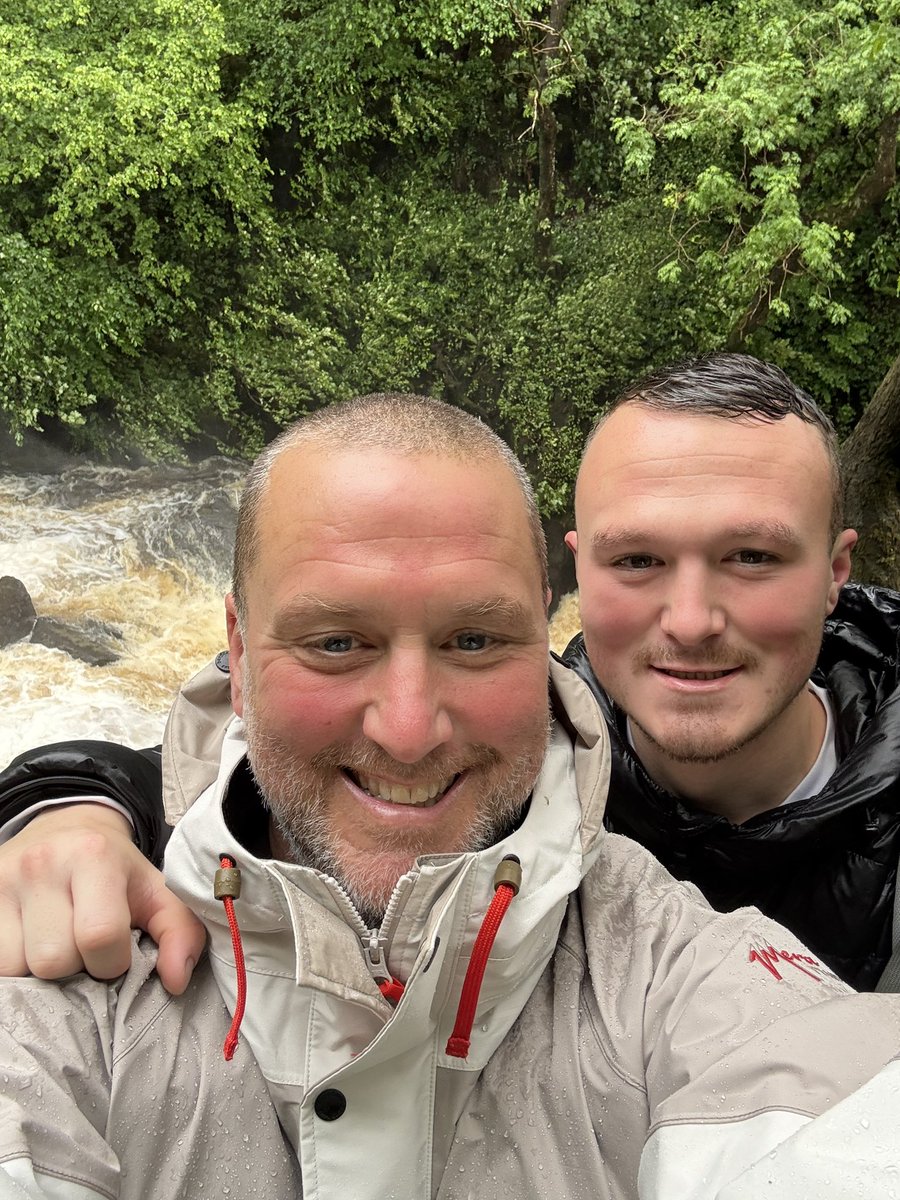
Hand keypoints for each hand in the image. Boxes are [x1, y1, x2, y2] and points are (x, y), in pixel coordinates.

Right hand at [0, 803, 204, 994]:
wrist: (65, 828)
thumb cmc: (116, 869)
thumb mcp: (156, 891)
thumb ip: (179, 932)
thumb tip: (176, 981)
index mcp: (93, 857)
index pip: (99, 935)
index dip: (112, 960)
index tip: (116, 952)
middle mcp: (42, 864)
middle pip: (53, 959)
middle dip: (75, 966)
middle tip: (84, 946)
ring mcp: (4, 881)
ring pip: (15, 966)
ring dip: (40, 969)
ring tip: (58, 942)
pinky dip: (14, 963)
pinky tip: (32, 943)